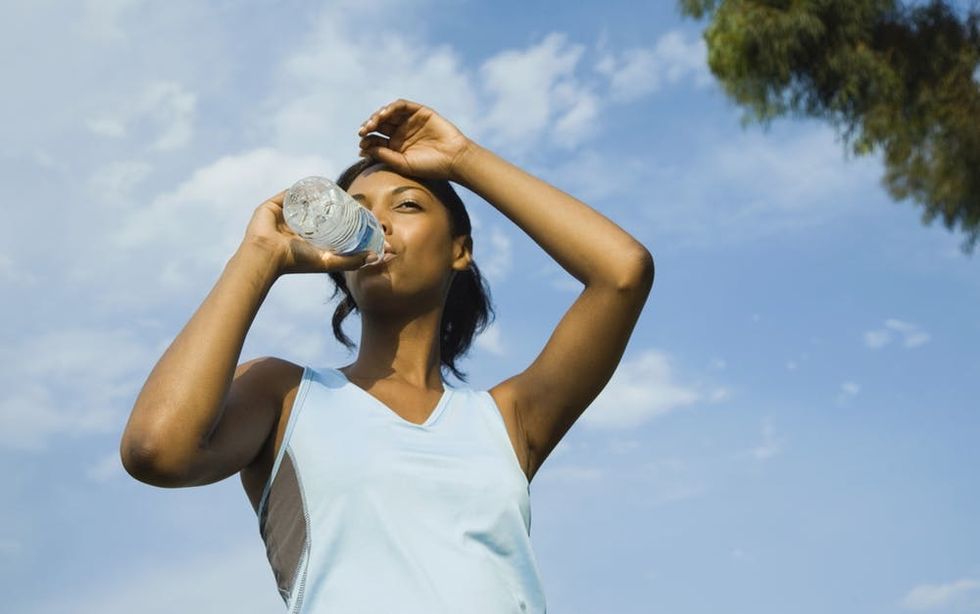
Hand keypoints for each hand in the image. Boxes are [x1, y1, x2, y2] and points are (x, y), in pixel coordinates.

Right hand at [240, 190, 382, 274]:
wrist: (268, 255)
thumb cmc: (296, 262)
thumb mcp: (328, 262)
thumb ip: (351, 261)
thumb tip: (376, 257)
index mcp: (305, 240)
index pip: (325, 225)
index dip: (340, 218)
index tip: (356, 210)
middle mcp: (293, 227)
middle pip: (314, 211)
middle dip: (329, 203)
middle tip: (346, 197)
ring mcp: (282, 216)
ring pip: (302, 201)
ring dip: (315, 194)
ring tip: (331, 188)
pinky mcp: (271, 206)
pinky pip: (288, 193)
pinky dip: (300, 187)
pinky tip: (314, 183)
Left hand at [357, 99, 473, 180]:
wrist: (453, 159)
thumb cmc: (430, 167)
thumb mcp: (403, 164)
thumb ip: (384, 155)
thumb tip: (364, 148)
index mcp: (396, 146)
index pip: (376, 140)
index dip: (367, 141)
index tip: (361, 147)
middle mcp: (401, 132)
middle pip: (379, 125)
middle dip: (369, 127)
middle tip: (362, 132)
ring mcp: (410, 121)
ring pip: (388, 114)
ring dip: (377, 116)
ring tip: (371, 124)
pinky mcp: (419, 112)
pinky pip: (401, 106)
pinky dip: (391, 108)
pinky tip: (384, 114)